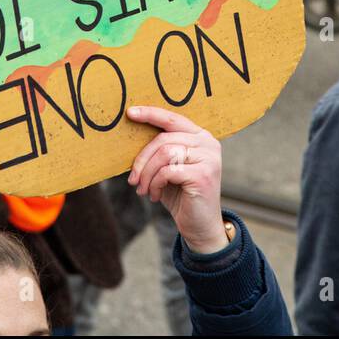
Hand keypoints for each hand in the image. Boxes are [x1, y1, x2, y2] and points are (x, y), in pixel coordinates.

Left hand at [126, 106, 227, 253]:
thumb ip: (160, 150)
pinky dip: (155, 184)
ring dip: (147, 174)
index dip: (150, 114)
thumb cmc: (181, 195)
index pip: (172, 119)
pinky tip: (154, 195)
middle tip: (132, 180)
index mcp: (201, 137)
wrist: (200, 226)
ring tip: (143, 190)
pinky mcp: (203, 175)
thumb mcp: (168, 168)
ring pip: (164, 154)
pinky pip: (168, 171)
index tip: (130, 113)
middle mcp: (208, 143)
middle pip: (164, 139)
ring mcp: (209, 158)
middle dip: (142, 159)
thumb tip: (131, 133)